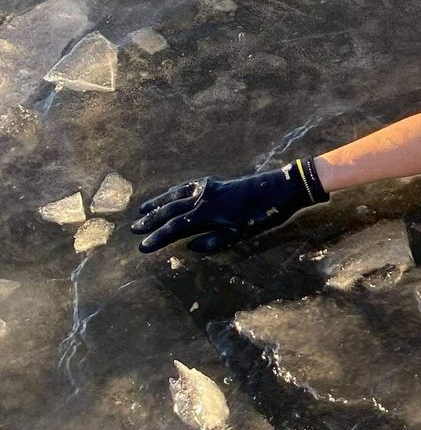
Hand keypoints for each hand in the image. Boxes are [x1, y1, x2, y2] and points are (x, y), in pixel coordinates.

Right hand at [132, 156, 328, 254]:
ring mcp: (207, 188)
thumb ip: (213, 241)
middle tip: (133, 229)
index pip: (175, 228)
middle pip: (170, 211)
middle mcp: (202, 198)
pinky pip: (187, 186)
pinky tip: (170, 194)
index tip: (142, 246)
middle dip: (151, 221)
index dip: (158, 237)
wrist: (278, 189)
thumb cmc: (262, 217)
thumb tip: (188, 246)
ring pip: (175, 196)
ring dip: (157, 204)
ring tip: (141, 210)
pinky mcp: (214, 183)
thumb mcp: (240, 234)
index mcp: (207, 214)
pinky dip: (174, 192)